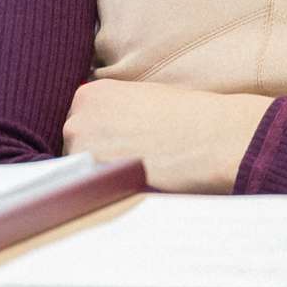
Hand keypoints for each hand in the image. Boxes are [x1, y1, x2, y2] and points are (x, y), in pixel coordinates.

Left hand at [62, 78, 274, 192]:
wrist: (213, 136)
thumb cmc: (189, 117)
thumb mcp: (144, 100)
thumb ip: (116, 114)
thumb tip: (107, 136)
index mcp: (91, 93)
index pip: (79, 123)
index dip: (99, 139)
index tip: (118, 147)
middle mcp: (78, 115)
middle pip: (74, 146)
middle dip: (95, 157)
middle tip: (129, 163)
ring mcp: (81, 145)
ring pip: (79, 170)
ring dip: (99, 177)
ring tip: (134, 176)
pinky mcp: (92, 174)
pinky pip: (89, 191)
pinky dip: (106, 193)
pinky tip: (131, 188)